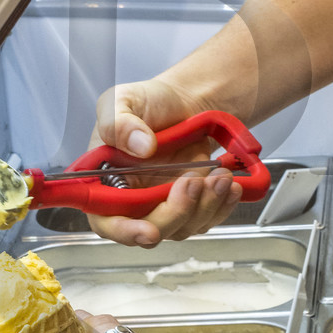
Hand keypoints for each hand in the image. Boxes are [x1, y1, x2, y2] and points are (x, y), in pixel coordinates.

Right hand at [88, 76, 243, 246]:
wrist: (184, 102)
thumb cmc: (148, 102)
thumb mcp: (121, 100)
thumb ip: (120, 123)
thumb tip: (141, 147)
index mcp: (104, 182)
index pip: (106, 221)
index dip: (125, 231)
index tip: (149, 230)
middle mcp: (131, 200)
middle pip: (149, 230)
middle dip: (176, 212)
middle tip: (192, 180)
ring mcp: (161, 205)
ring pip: (182, 228)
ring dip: (204, 205)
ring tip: (219, 175)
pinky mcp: (189, 204)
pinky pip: (205, 219)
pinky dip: (220, 206)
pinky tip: (228, 185)